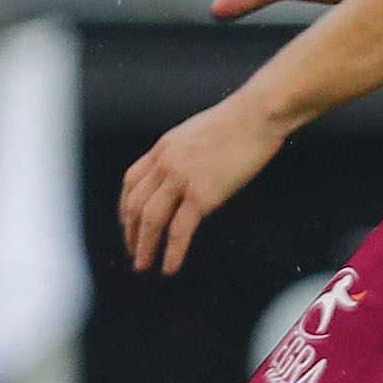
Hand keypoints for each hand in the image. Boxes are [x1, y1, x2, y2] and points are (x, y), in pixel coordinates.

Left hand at [118, 94, 288, 274]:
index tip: (129, 226)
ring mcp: (181, 179)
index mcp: (162, 148)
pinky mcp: (202, 194)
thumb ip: (183, 154)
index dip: (125, 209)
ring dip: (144, 247)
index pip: (131, 183)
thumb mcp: (196, 134)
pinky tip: (170, 267)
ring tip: (144, 265)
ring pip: (151, 221)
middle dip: (131, 233)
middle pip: (135, 206)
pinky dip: (172, 252)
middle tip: (134, 253)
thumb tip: (185, 173)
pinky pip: (179, 231)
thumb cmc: (237, 122)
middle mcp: (165, 164)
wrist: (256, 116)